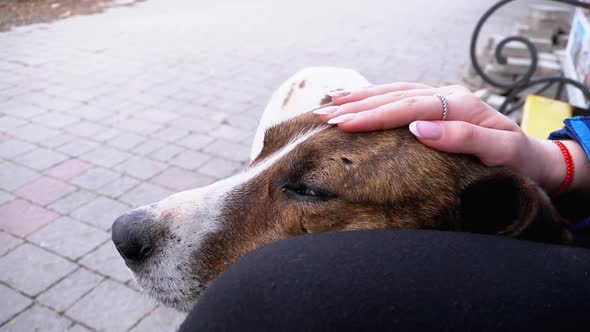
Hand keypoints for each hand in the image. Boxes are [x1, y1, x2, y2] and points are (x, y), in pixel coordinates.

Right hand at [315, 83, 587, 193]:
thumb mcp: (500, 152)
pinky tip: (356, 101)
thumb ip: (463, 138)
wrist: (534, 160)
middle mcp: (448, 96)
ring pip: (394, 92)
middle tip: (325, 117)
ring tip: (330, 105)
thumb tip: (419, 128)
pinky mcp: (436, 107)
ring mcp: (441, 99)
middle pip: (396, 96)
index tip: (346, 123)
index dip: (376, 115)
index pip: (409, 106)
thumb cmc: (518, 161)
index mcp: (460, 105)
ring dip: (361, 99)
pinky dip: (376, 99)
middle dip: (359, 107)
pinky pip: (400, 97)